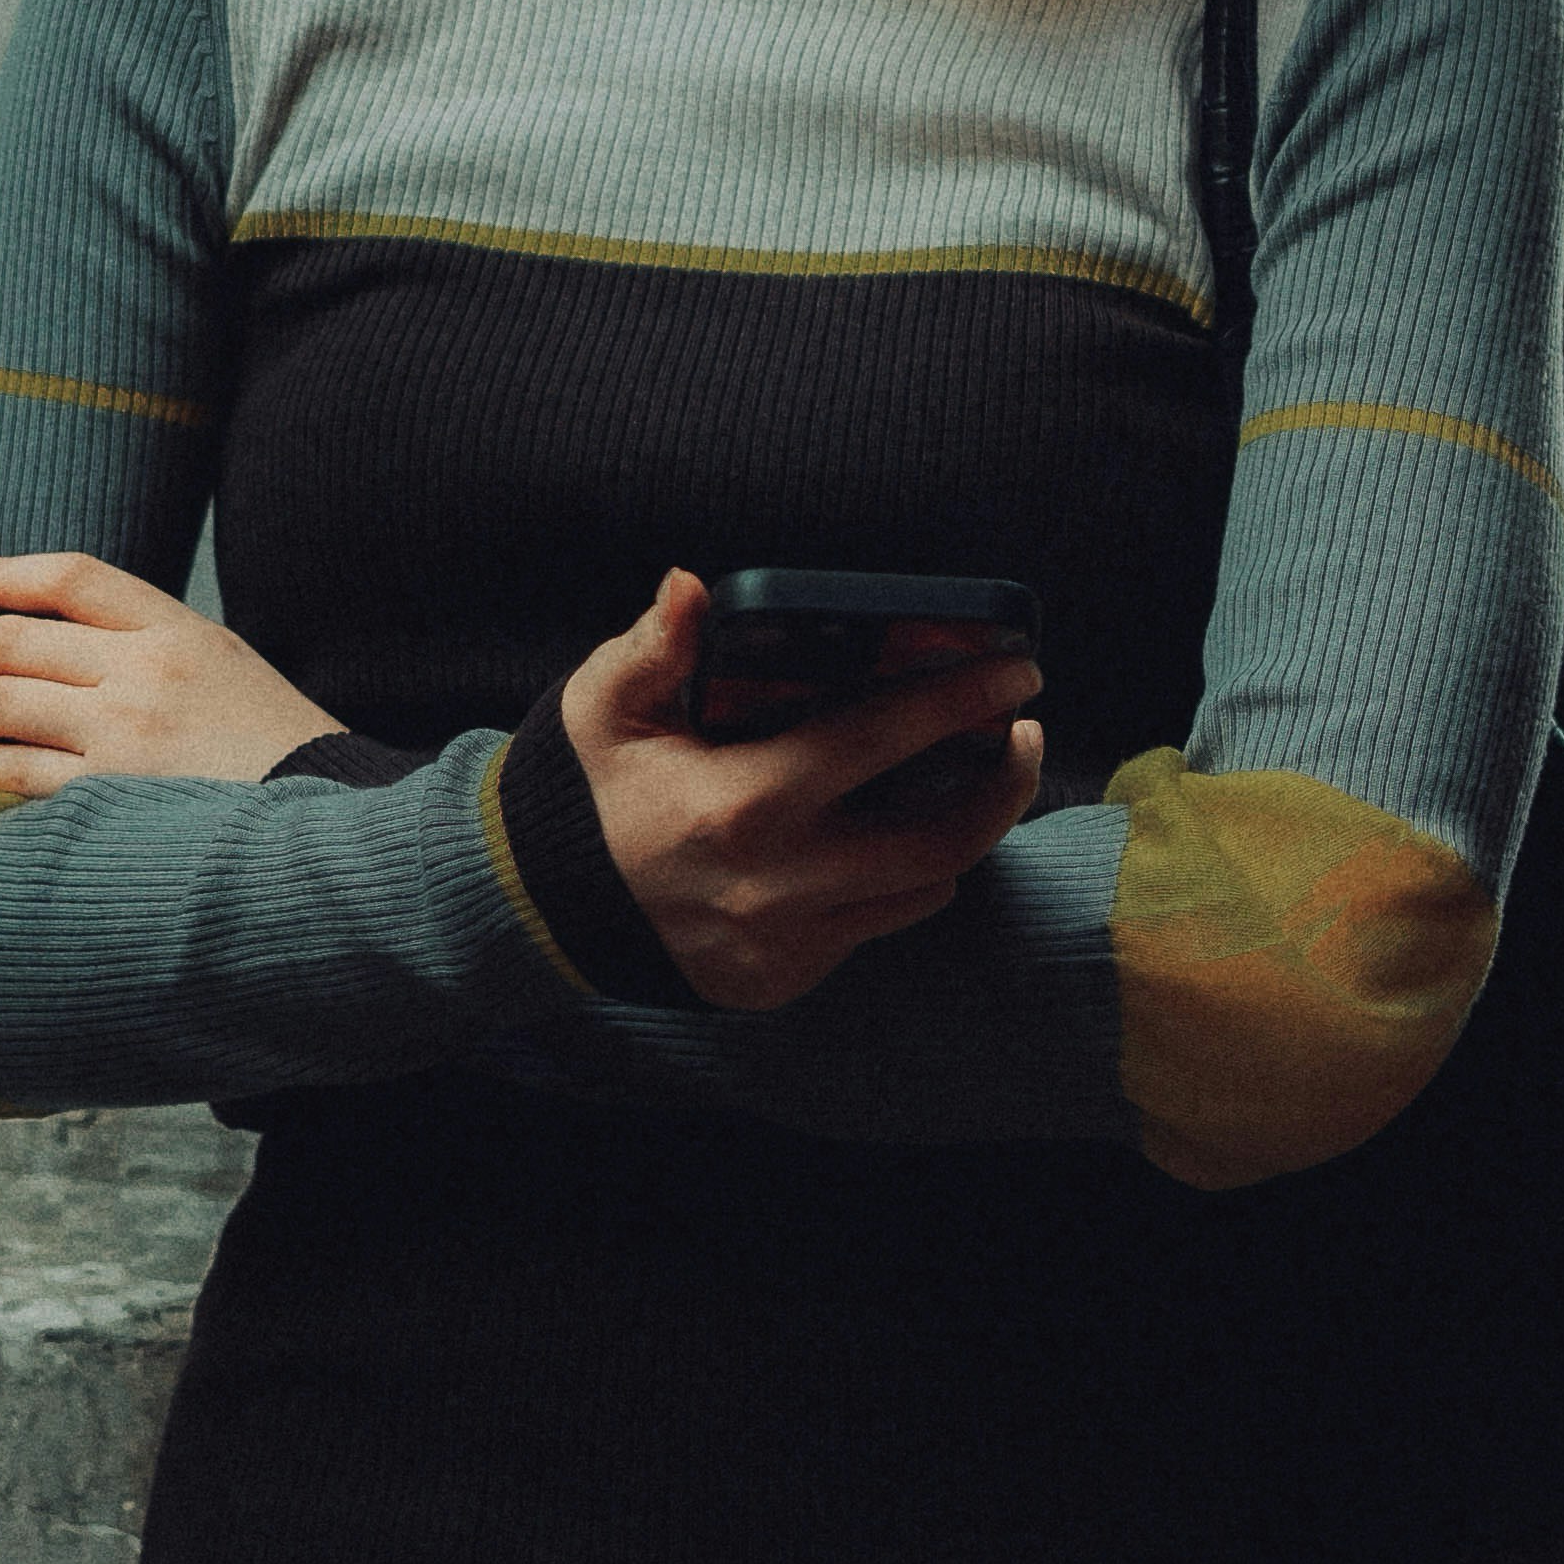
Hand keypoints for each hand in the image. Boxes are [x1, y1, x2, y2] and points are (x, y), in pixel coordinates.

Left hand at [0, 550, 338, 788]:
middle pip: (14, 639)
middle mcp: (146, 667)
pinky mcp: (117, 792)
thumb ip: (146, 645)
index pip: (69, 574)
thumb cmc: (274, 748)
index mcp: (177, 625)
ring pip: (2, 701)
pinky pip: (20, 770)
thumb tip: (45, 648)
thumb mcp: (222, 665)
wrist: (331, 820)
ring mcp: (129, 730)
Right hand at [555, 573, 1043, 1020]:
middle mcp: (778, 885)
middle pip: (940, 840)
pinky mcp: (785, 978)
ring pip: (921, 891)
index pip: (882, 742)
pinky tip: (904, 830)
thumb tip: (693, 586)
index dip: (961, 699)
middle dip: (1004, 783)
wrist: (541, 904)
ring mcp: (787, 943)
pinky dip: (905, 878)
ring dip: (965, 832)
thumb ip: (656, 645)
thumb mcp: (607, 705)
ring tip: (979, 775)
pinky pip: (877, 926)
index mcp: (743, 805)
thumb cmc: (588, 787)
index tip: (1017, 668)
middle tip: (1022, 730)